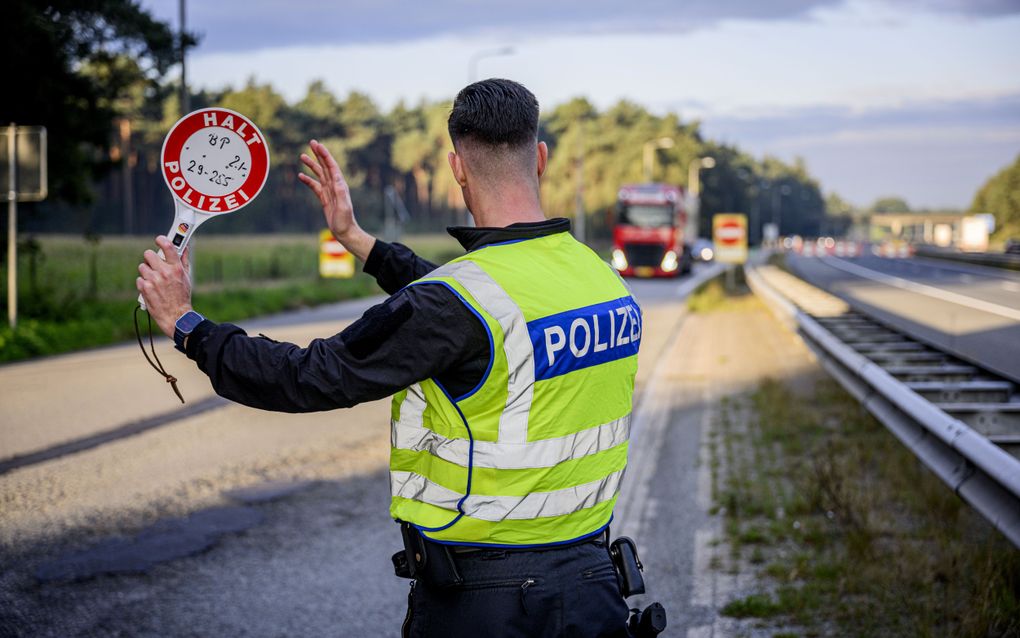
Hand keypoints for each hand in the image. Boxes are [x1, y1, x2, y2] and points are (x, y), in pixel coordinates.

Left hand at [137, 236, 192, 337]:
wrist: (176, 316)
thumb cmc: (182, 296)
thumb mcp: (187, 277)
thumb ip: (184, 260)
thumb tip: (185, 246)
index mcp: (176, 268)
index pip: (167, 246)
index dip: (161, 240)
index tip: (159, 240)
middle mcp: (164, 272)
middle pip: (148, 254)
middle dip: (150, 258)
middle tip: (154, 264)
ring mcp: (153, 280)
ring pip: (142, 267)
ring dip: (146, 272)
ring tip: (154, 280)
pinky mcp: (145, 288)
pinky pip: (139, 279)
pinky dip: (144, 284)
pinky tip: (151, 289)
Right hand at [298, 140, 374, 260]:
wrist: (345, 232)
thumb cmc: (345, 221)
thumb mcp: (344, 206)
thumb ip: (340, 192)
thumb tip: (336, 178)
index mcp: (340, 185)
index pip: (331, 166)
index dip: (325, 154)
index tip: (318, 145)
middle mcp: (335, 186)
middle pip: (325, 166)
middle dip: (318, 154)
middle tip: (311, 142)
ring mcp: (329, 192)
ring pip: (319, 174)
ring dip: (311, 164)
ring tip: (302, 155)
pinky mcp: (324, 198)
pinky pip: (315, 186)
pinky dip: (308, 180)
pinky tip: (300, 175)